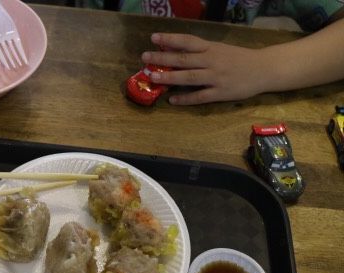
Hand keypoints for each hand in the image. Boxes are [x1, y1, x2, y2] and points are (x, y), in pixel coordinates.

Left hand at [141, 32, 266, 104]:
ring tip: (153, 76)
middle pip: (184, 59)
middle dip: (162, 58)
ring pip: (189, 77)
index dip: (170, 39)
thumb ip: (199, 51)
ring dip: (169, 77)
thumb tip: (174, 51)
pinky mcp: (220, 93)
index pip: (187, 42)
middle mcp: (212, 61)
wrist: (264, 69)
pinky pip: (200, 97)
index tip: (153, 38)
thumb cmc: (238, 58)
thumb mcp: (219, 49)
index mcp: (211, 48)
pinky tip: (172, 99)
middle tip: (144, 57)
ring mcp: (216, 77)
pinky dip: (185, 98)